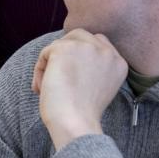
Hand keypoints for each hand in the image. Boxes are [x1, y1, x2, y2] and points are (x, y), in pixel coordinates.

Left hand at [32, 30, 127, 148]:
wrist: (75, 122)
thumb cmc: (82, 114)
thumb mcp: (98, 87)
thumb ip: (92, 69)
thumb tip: (68, 59)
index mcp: (118, 62)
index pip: (98, 43)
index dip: (80, 56)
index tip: (71, 76)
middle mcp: (107, 51)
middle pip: (79, 36)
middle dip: (64, 53)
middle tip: (55, 77)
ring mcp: (87, 47)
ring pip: (61, 43)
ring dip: (50, 63)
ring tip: (46, 87)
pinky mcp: (65, 48)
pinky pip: (46, 52)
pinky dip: (40, 69)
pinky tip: (41, 88)